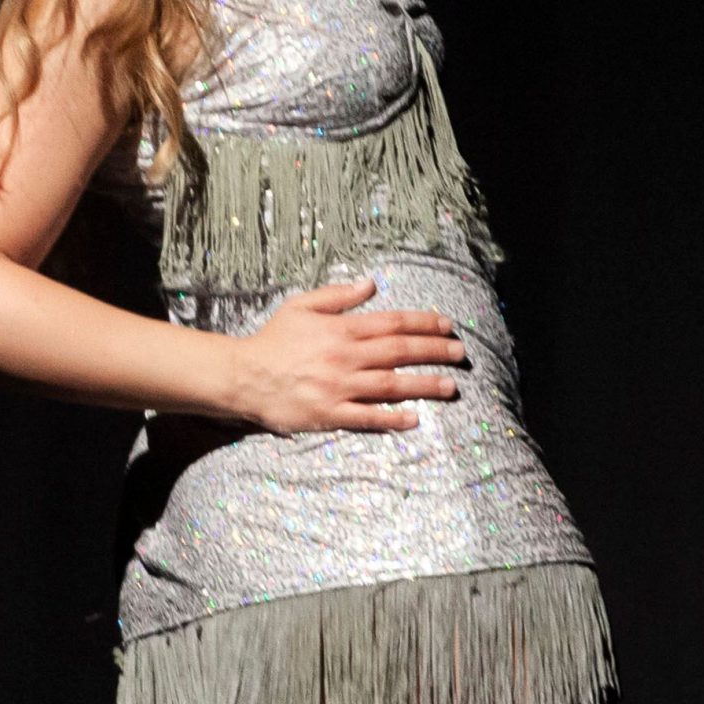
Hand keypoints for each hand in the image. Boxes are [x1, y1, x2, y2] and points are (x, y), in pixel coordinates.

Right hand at [228, 275, 467, 435]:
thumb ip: (338, 295)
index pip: (393, 322)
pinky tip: (414, 419)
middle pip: (401, 351)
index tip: (447, 325)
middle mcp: (346, 356)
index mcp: (342, 329)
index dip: (425, 323)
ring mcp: (340, 387)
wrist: (243, 375)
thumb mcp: (301, 305)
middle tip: (460, 354)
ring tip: (450, 386)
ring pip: (392, 384)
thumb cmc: (273, 340)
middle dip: (435, 351)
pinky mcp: (330, 413)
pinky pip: (367, 417)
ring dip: (424, 385)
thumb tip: (372, 283)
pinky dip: (392, 418)